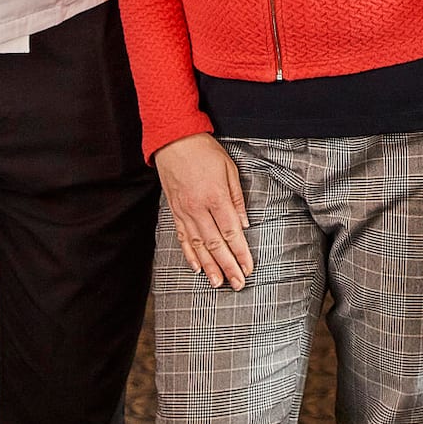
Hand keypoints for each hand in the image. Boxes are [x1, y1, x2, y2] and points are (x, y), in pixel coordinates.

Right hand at [154, 133, 252, 289]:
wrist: (173, 139)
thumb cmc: (204, 150)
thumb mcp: (229, 168)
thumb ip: (237, 198)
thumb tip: (244, 224)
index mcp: (216, 196)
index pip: (231, 232)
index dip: (241, 253)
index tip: (249, 268)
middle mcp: (198, 208)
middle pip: (216, 244)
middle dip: (228, 266)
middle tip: (238, 284)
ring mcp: (184, 211)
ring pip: (198, 245)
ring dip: (210, 266)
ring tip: (218, 283)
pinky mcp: (174, 210)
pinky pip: (181, 237)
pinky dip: (189, 254)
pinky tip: (196, 267)